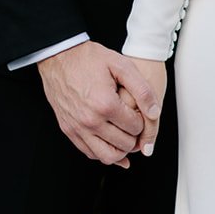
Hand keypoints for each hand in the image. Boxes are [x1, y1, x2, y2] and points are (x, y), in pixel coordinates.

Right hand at [37, 43, 161, 166]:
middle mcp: (90, 121)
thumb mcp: (122, 65)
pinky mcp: (69, 130)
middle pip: (125, 145)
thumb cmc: (90, 59)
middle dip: (135, 136)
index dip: (142, 119)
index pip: (136, 127)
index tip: (139, 110)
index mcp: (105, 104)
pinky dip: (103, 152)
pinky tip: (111, 142)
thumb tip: (155, 113)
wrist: (59, 57)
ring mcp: (78, 128)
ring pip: (108, 156)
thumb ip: (142, 89)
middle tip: (135, 123)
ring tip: (125, 135)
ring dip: (121, 150)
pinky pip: (90, 153)